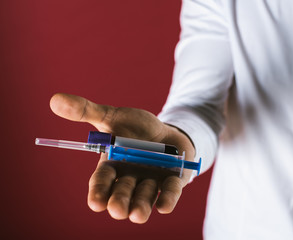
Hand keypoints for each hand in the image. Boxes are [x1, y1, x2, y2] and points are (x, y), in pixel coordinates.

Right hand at [50, 93, 194, 222]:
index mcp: (113, 166)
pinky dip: (168, 199)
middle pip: (121, 195)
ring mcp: (152, 182)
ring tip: (138, 213)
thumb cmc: (137, 129)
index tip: (96, 202)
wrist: (167, 131)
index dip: (98, 193)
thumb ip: (87, 111)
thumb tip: (54, 100)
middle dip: (119, 202)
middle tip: (117, 208)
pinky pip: (170, 192)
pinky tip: (163, 207)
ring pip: (144, 199)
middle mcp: (130, 179)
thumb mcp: (113, 117)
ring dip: (141, 205)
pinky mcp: (172, 182)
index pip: (101, 182)